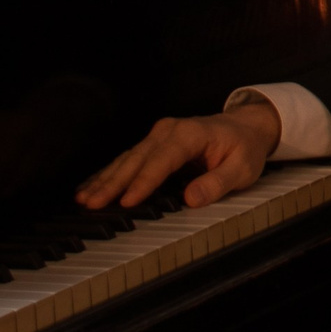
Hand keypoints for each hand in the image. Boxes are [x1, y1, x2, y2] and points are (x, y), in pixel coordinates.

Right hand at [77, 97, 280, 211]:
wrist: (246, 127)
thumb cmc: (244, 148)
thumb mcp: (242, 169)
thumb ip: (217, 183)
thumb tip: (191, 198)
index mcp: (190, 134)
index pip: (162, 160)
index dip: (144, 182)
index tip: (126, 201)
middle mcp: (168, 131)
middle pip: (136, 159)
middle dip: (113, 183)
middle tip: (92, 204)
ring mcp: (158, 135)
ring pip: (126, 159)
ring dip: (104, 179)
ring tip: (84, 199)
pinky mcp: (153, 143)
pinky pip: (127, 160)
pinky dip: (108, 174)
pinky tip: (90, 187)